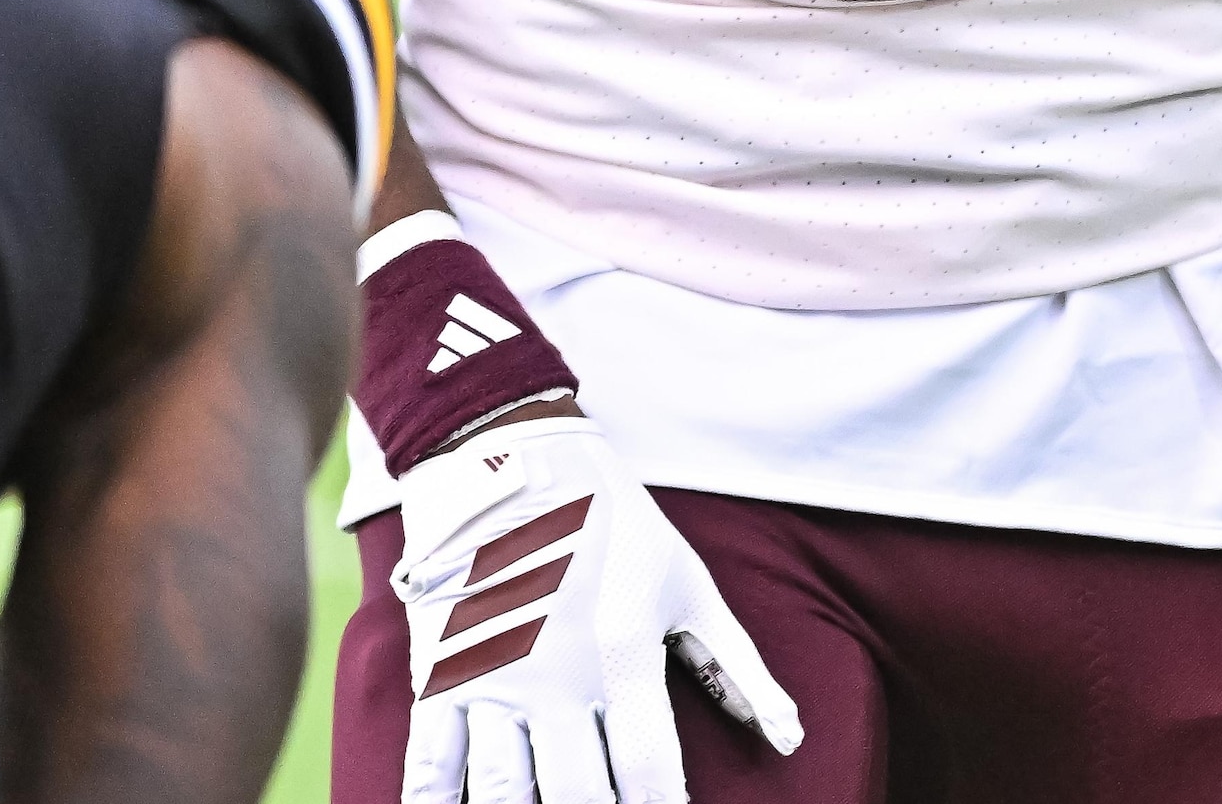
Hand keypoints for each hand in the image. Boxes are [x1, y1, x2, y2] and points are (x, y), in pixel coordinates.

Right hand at [391, 413, 800, 803]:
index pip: (650, 773)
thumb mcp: (686, 585)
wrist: (506, 451)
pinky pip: (431, 762)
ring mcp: (490, 679)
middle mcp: (555, 679)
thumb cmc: (610, 522)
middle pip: (576, 795)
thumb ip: (737, 668)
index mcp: (622, 657)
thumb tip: (789, 739)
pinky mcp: (439, 672)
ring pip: (501, 791)